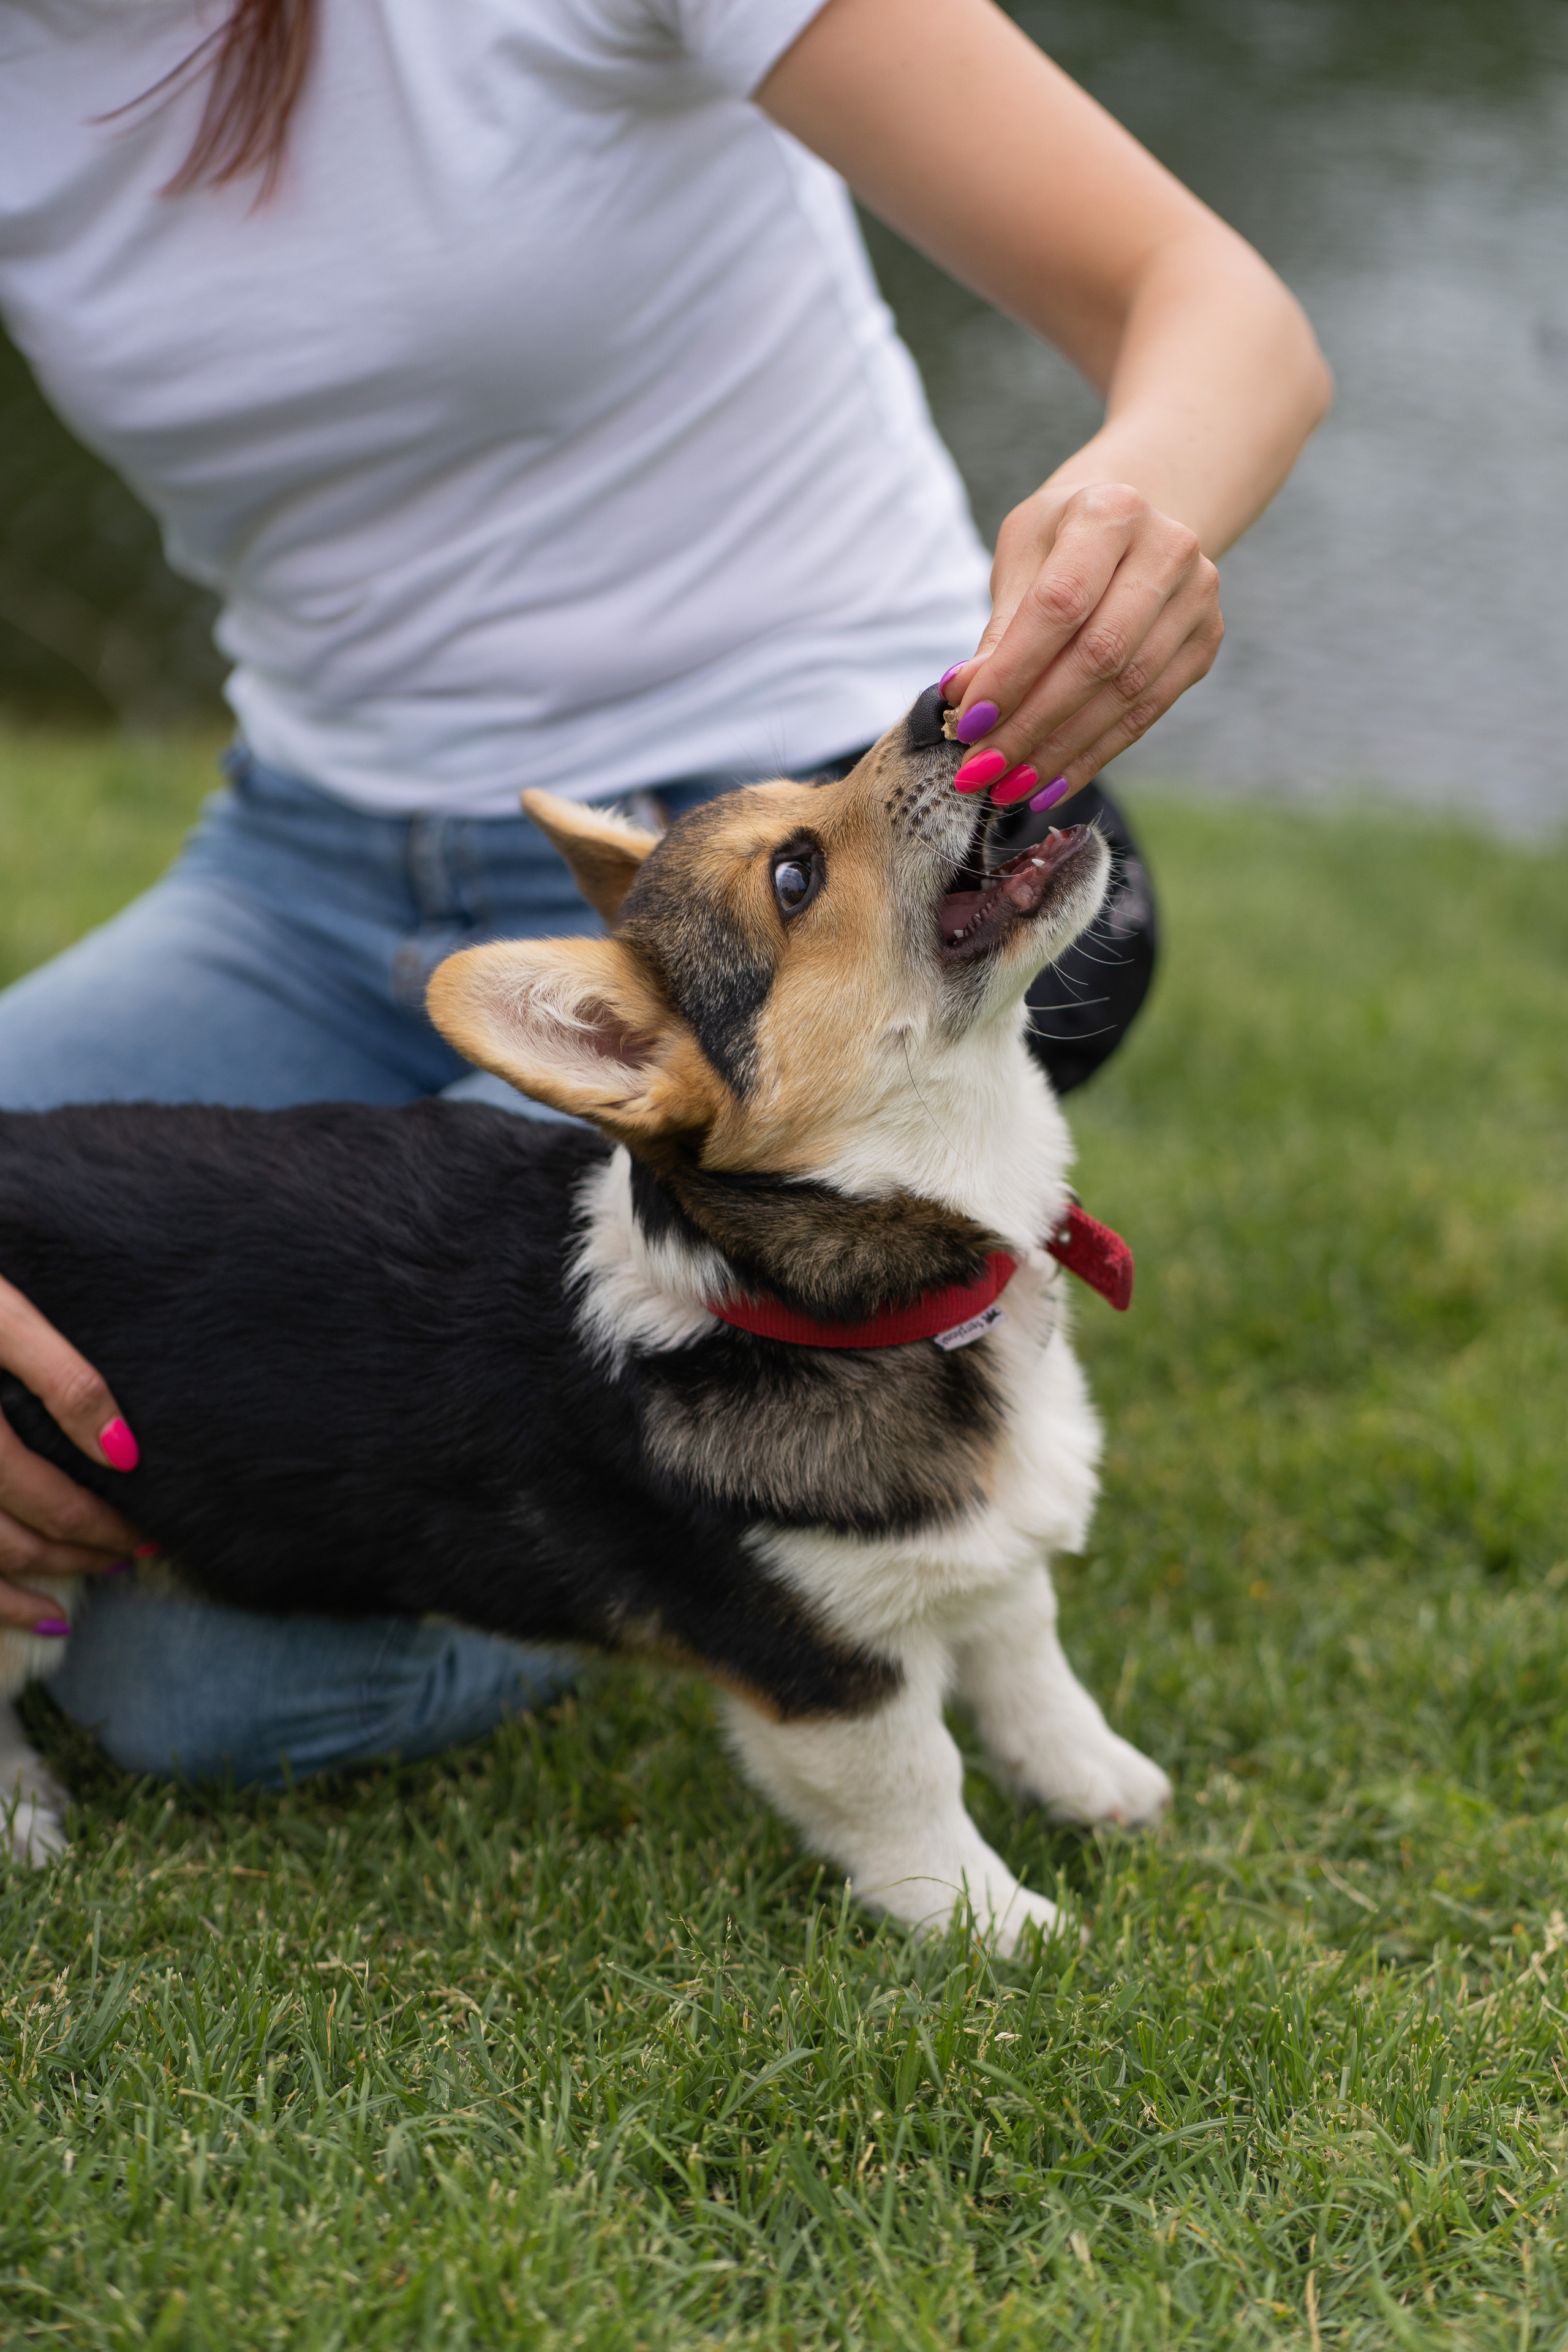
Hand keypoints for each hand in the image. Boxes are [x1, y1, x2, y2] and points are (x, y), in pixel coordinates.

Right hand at [0, 1273, 142, 1631]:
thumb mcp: (3, 1317)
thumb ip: (63, 1379)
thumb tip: (124, 1451)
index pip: (54, 1501)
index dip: (106, 1526)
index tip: (152, 1534)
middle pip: (16, 1540)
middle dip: (80, 1555)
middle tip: (132, 1556)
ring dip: (26, 1589)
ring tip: (74, 1592)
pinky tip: (26, 1611)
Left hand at [941, 480, 1224, 804]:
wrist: (1130, 525)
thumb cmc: (1060, 541)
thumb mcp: (1021, 559)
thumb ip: (1000, 627)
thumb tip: (965, 697)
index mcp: (1111, 513)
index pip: (1060, 604)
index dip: (1013, 670)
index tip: (969, 721)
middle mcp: (1168, 550)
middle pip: (1100, 656)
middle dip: (1033, 723)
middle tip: (983, 769)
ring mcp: (1196, 599)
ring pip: (1126, 693)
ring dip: (1061, 750)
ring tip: (1009, 786)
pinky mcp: (1204, 643)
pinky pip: (1146, 714)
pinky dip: (1093, 755)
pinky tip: (1050, 785)